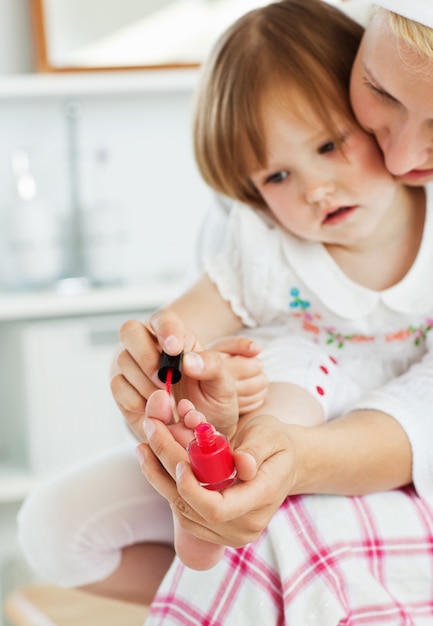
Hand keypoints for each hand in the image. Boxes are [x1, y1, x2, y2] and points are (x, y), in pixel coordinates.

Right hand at [111, 310, 265, 439]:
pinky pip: (118, 385)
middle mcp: (149, 345)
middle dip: (146, 356)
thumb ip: (212, 367)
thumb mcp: (224, 385)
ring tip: (168, 402)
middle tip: (164, 380)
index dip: (166, 330)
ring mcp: (132, 366)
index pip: (164, 319)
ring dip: (145, 384)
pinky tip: (155, 410)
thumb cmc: (212, 400)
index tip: (175, 349)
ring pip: (124, 360)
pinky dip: (136, 400)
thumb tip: (189, 361)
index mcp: (177, 337)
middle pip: (130, 330)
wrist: (199, 431)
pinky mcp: (122, 388)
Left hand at [138, 407, 297, 547]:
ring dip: (159, 477)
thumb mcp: (270, 435)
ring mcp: (229, 532)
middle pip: (192, 507)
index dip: (192, 489)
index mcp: (261, 499)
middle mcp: (245, 525)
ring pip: (182, 510)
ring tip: (144, 446)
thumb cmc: (276, 443)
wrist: (284, 463)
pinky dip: (166, 484)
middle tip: (150, 432)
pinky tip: (154, 460)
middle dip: (165, 470)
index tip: (179, 462)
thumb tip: (242, 463)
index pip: (217, 509)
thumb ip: (256, 449)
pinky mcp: (215, 529)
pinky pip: (183, 510)